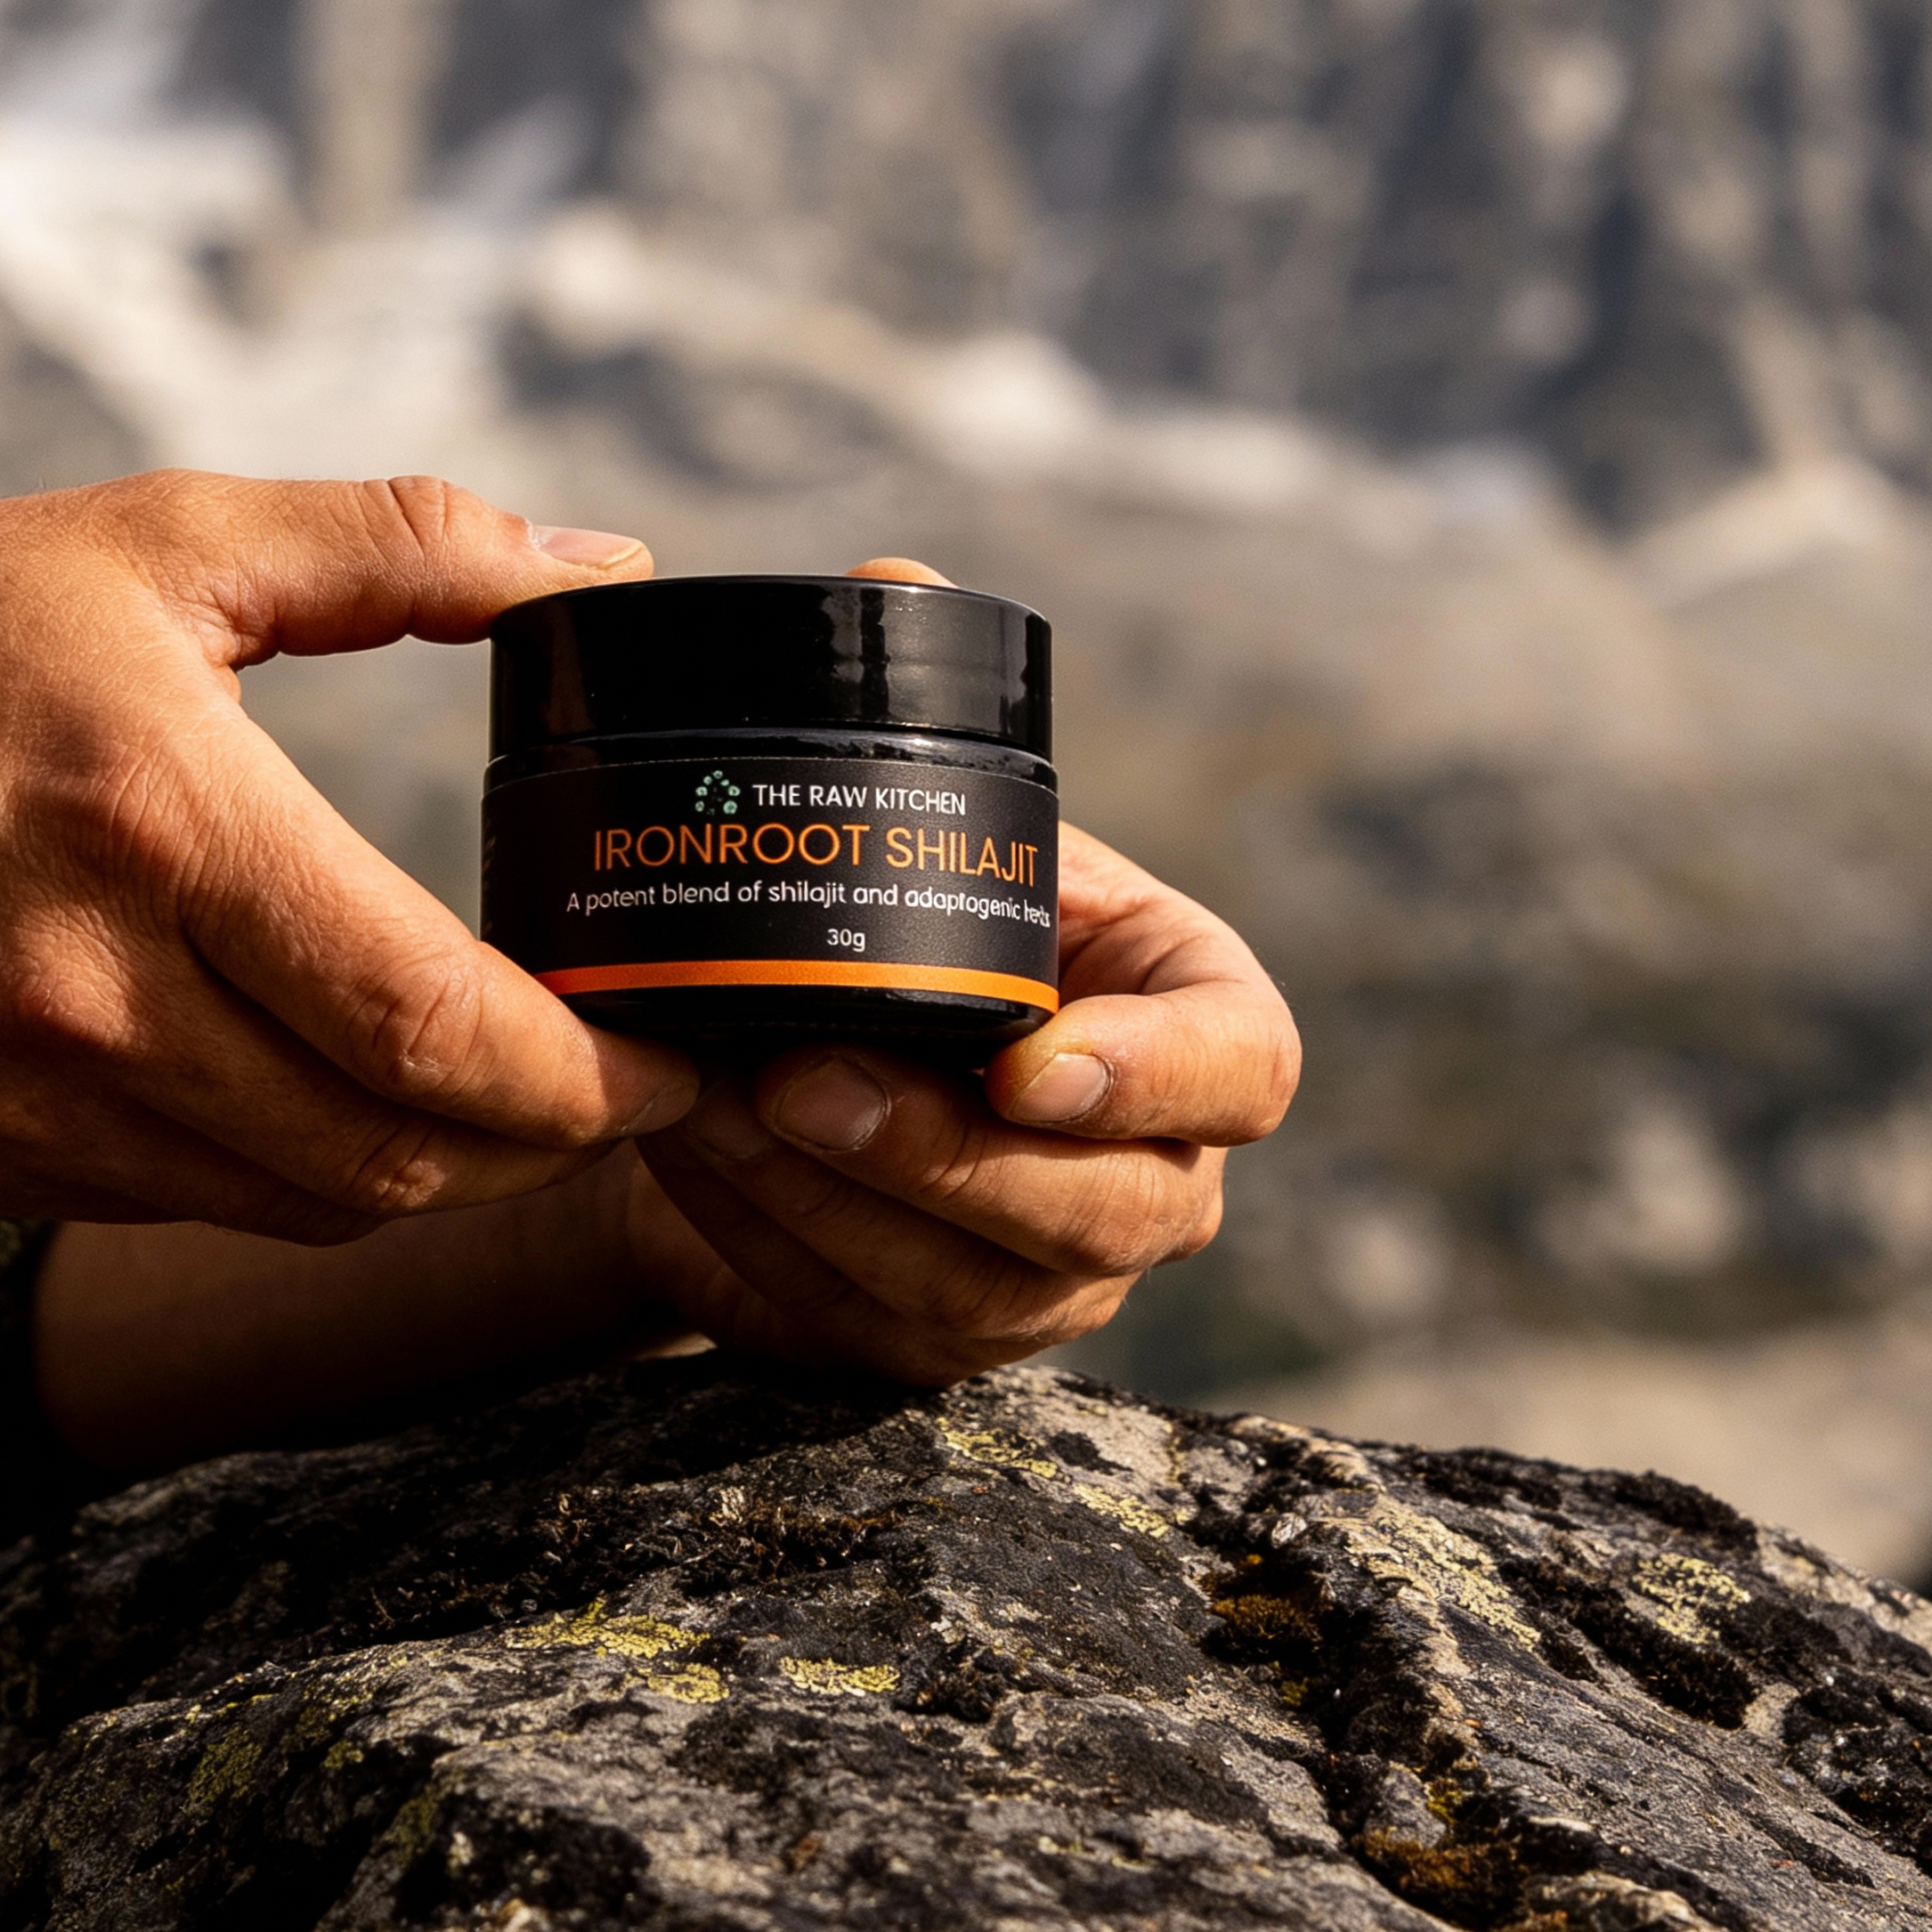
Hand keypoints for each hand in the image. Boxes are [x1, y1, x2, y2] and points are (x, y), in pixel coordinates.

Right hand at [0, 470, 700, 1237]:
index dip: (593, 1078)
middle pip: (399, 1156)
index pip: (433, 1025)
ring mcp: (31, 1105)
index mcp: (166, 826)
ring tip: (515, 1107)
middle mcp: (100, 997)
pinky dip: (303, 1178)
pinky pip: (197, 1208)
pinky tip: (341, 1105)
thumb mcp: (157, 540)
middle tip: (636, 1095)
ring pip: (310, 1206)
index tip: (688, 1064)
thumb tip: (605, 564)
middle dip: (553, 1148)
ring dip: (439, 1176)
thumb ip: (395, 547)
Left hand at [617, 558, 1297, 1379]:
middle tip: (798, 1077)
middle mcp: (1154, 1171)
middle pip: (1105, 1208)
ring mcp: (1054, 1279)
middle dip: (940, 1155)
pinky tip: (685, 1166)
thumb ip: (919, 704)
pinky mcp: (936, 1348)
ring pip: (971, 1287)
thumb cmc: (902, 913)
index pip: (1246, 1066)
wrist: (792, 1047)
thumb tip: (886, 582)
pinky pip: (863, 1324)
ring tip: (706, 1106)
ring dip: (825, 1201)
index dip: (1156, 1075)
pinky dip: (765, 1248)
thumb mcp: (927, 815)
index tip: (1028, 1058)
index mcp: (1192, 1017)